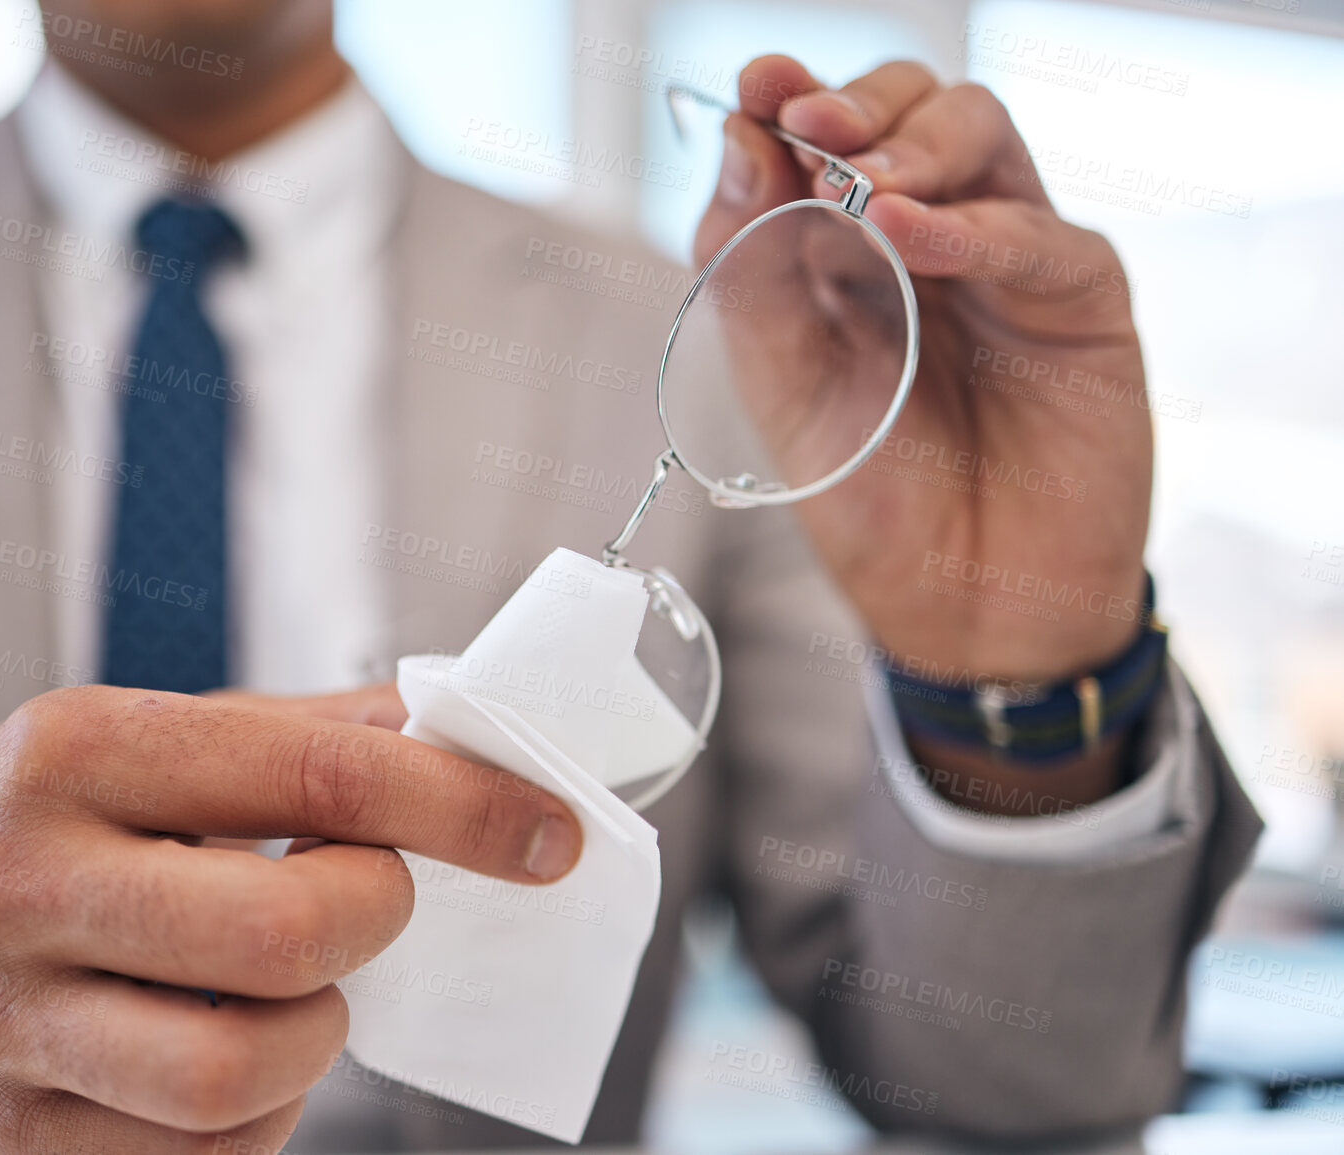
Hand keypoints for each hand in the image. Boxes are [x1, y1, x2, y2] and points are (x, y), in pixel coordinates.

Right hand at [0, 683, 579, 1152]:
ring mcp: (9, 1023)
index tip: (550, 833)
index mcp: (77, 749)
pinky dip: (267, 1108)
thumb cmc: (70, 809)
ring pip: (240, 1073)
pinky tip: (238, 1043)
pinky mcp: (17, 1132)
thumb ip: (315, 734)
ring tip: (295, 984)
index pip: (314, 773)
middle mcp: (22, 882)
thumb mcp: (165, 732)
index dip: (460, 806)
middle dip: (375, 919)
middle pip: (281, 937)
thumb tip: (475, 740)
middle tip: (373, 898)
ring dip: (319, 1032)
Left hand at [697, 56, 1149, 682]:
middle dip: (858, 103)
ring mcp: (1008, 261)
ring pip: (983, 137)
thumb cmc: (874, 501)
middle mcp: (931, 237)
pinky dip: (969, 228)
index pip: (828, 139)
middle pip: (913, 108)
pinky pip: (1038, 235)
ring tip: (855, 185)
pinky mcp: (1078, 302)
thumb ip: (751, 270)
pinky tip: (910, 233)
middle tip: (805, 119)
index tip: (757, 85)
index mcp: (848, 250)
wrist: (958, 608)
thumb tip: (738, 141)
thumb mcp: (782, 388)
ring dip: (913, 145)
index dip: (793, 99)